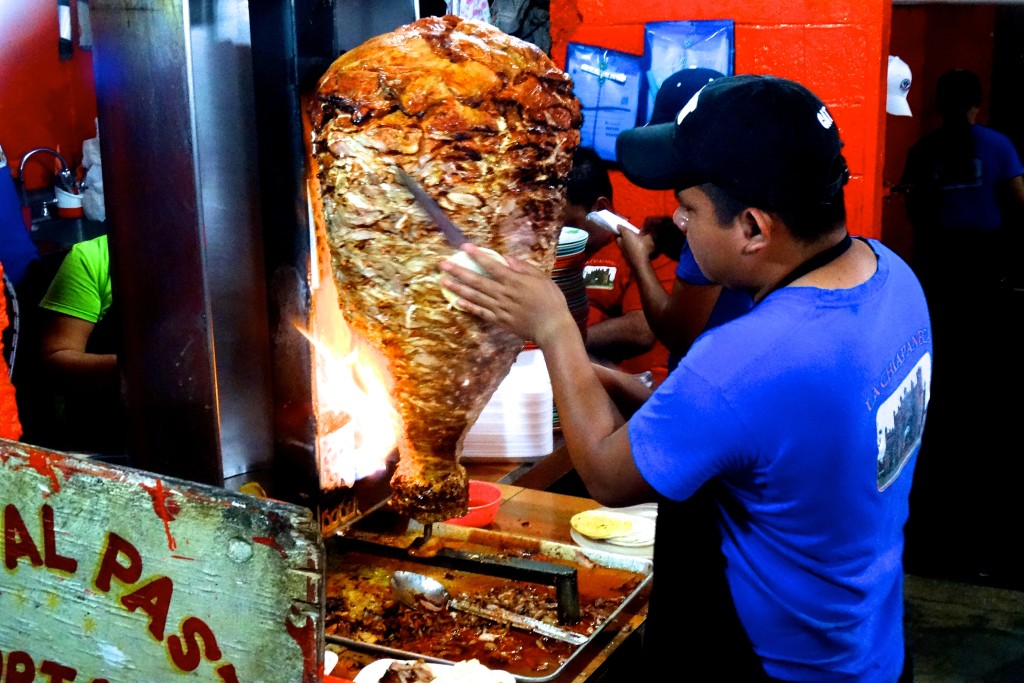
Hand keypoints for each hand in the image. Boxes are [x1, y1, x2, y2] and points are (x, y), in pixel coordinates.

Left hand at [439, 243, 577, 347]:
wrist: (552, 328)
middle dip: (459, 271)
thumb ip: (524, 267)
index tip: (464, 247)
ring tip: (443, 281)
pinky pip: (480, 312)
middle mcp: (503, 293)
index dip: (477, 255)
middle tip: (443, 264)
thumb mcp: (542, 278)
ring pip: (474, 296)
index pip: (491, 265)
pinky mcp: (499, 320)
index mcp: (514, 281)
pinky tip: (456, 302)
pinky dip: (468, 307)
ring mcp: (499, 308)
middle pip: (477, 280)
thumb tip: (506, 258)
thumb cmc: (551, 301)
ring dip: (458, 288)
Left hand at [618, 228, 654, 269]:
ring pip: (620, 244)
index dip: (620, 226)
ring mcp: (622, 249)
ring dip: (623, 242)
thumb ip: (646, 232)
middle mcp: (622, 241)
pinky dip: (626, 248)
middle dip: (621, 235)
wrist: (640, 263)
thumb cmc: (644, 247)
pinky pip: (624, 250)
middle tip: (626, 234)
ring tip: (629, 242)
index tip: (621, 225)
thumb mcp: (648, 238)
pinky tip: (632, 249)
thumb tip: (644, 229)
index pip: (620, 227)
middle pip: (618, 236)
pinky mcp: (624, 256)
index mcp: (626, 234)